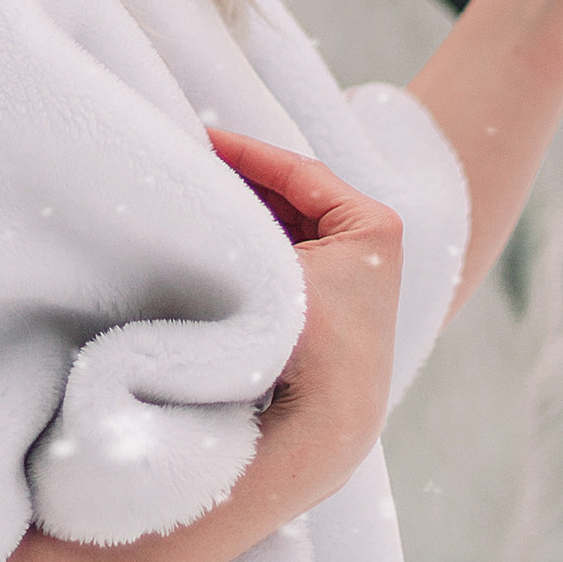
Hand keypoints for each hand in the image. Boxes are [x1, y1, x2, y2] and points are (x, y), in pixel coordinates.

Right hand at [203, 126, 403, 510]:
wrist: (326, 425)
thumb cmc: (309, 342)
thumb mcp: (275, 264)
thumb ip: (241, 221)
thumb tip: (194, 182)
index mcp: (373, 225)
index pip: (298, 171)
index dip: (245, 151)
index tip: (199, 136)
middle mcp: (371, 247)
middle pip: (292, 195)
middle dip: (241, 180)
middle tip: (190, 161)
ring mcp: (352, 277)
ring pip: (286, 226)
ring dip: (245, 211)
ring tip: (196, 195)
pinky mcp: (331, 305)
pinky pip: (286, 256)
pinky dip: (253, 243)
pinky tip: (215, 237)